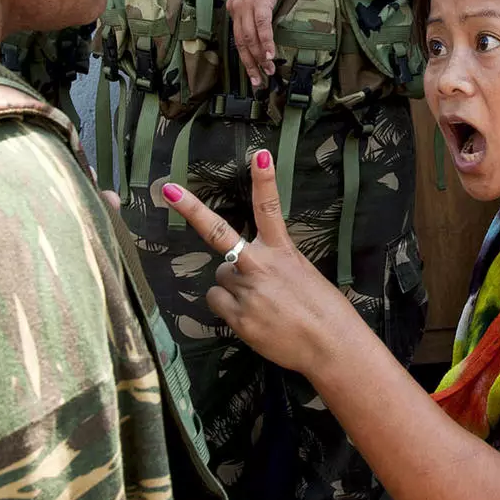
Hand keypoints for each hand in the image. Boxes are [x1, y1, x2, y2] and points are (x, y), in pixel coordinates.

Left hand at [160, 150, 364, 373]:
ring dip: (232, 287)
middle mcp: (260, 266)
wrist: (330, 345)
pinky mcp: (238, 317)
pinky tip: (251, 317)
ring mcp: (247, 291)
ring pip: (220, 278)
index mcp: (282, 251)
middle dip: (191, 209)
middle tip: (168, 190)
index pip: (270, 208)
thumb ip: (271, 265)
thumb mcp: (303, 274)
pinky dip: (228, 308)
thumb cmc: (323, 310)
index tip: (260, 154)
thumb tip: (241, 268)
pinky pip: (216, 302)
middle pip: (219, 233)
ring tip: (260, 304)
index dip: (264, 180)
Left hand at [225, 0, 294, 87]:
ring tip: (269, 71)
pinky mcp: (260, 0)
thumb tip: (263, 32)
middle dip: (250, 65)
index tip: (254, 74)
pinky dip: (266, 42)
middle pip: (241, 43)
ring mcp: (246, 4)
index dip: (245, 59)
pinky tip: (270, 54)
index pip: (237, 39)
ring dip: (260, 57)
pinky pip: (262, 26)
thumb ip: (255, 11)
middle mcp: (236, 7)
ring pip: (250, 38)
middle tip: (259, 81)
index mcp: (233, 7)